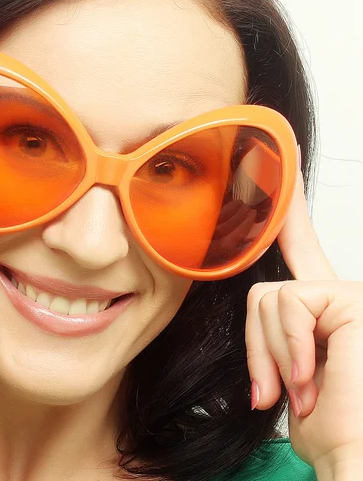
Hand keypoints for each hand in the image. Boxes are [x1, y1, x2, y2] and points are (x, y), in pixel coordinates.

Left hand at [245, 167, 362, 473]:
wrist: (352, 458)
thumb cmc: (328, 427)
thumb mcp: (288, 371)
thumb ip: (276, 331)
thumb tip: (259, 304)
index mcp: (328, 310)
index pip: (300, 250)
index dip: (290, 211)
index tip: (283, 160)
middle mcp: (343, 295)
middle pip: (265, 290)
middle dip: (262, 346)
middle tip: (283, 393)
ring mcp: (351, 294)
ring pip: (268, 298)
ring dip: (274, 356)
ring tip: (303, 390)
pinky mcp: (352, 298)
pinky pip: (286, 304)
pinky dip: (287, 348)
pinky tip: (310, 378)